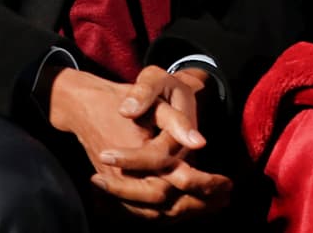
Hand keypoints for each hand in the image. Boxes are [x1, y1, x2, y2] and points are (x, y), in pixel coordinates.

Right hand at [48, 67, 229, 218]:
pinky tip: (183, 211)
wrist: (85, 106)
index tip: (228, 183)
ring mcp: (119, 187)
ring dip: (185, 213)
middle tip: (226, 198)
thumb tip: (199, 143)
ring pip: (155, 213)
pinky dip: (163, 216)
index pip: (180, 180)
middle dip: (200, 204)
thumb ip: (177, 121)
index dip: (206, 184)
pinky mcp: (113, 190)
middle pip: (169, 204)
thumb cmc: (121, 97)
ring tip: (213, 206)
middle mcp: (130, 177)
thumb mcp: (154, 96)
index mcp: (144, 155)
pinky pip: (139, 213)